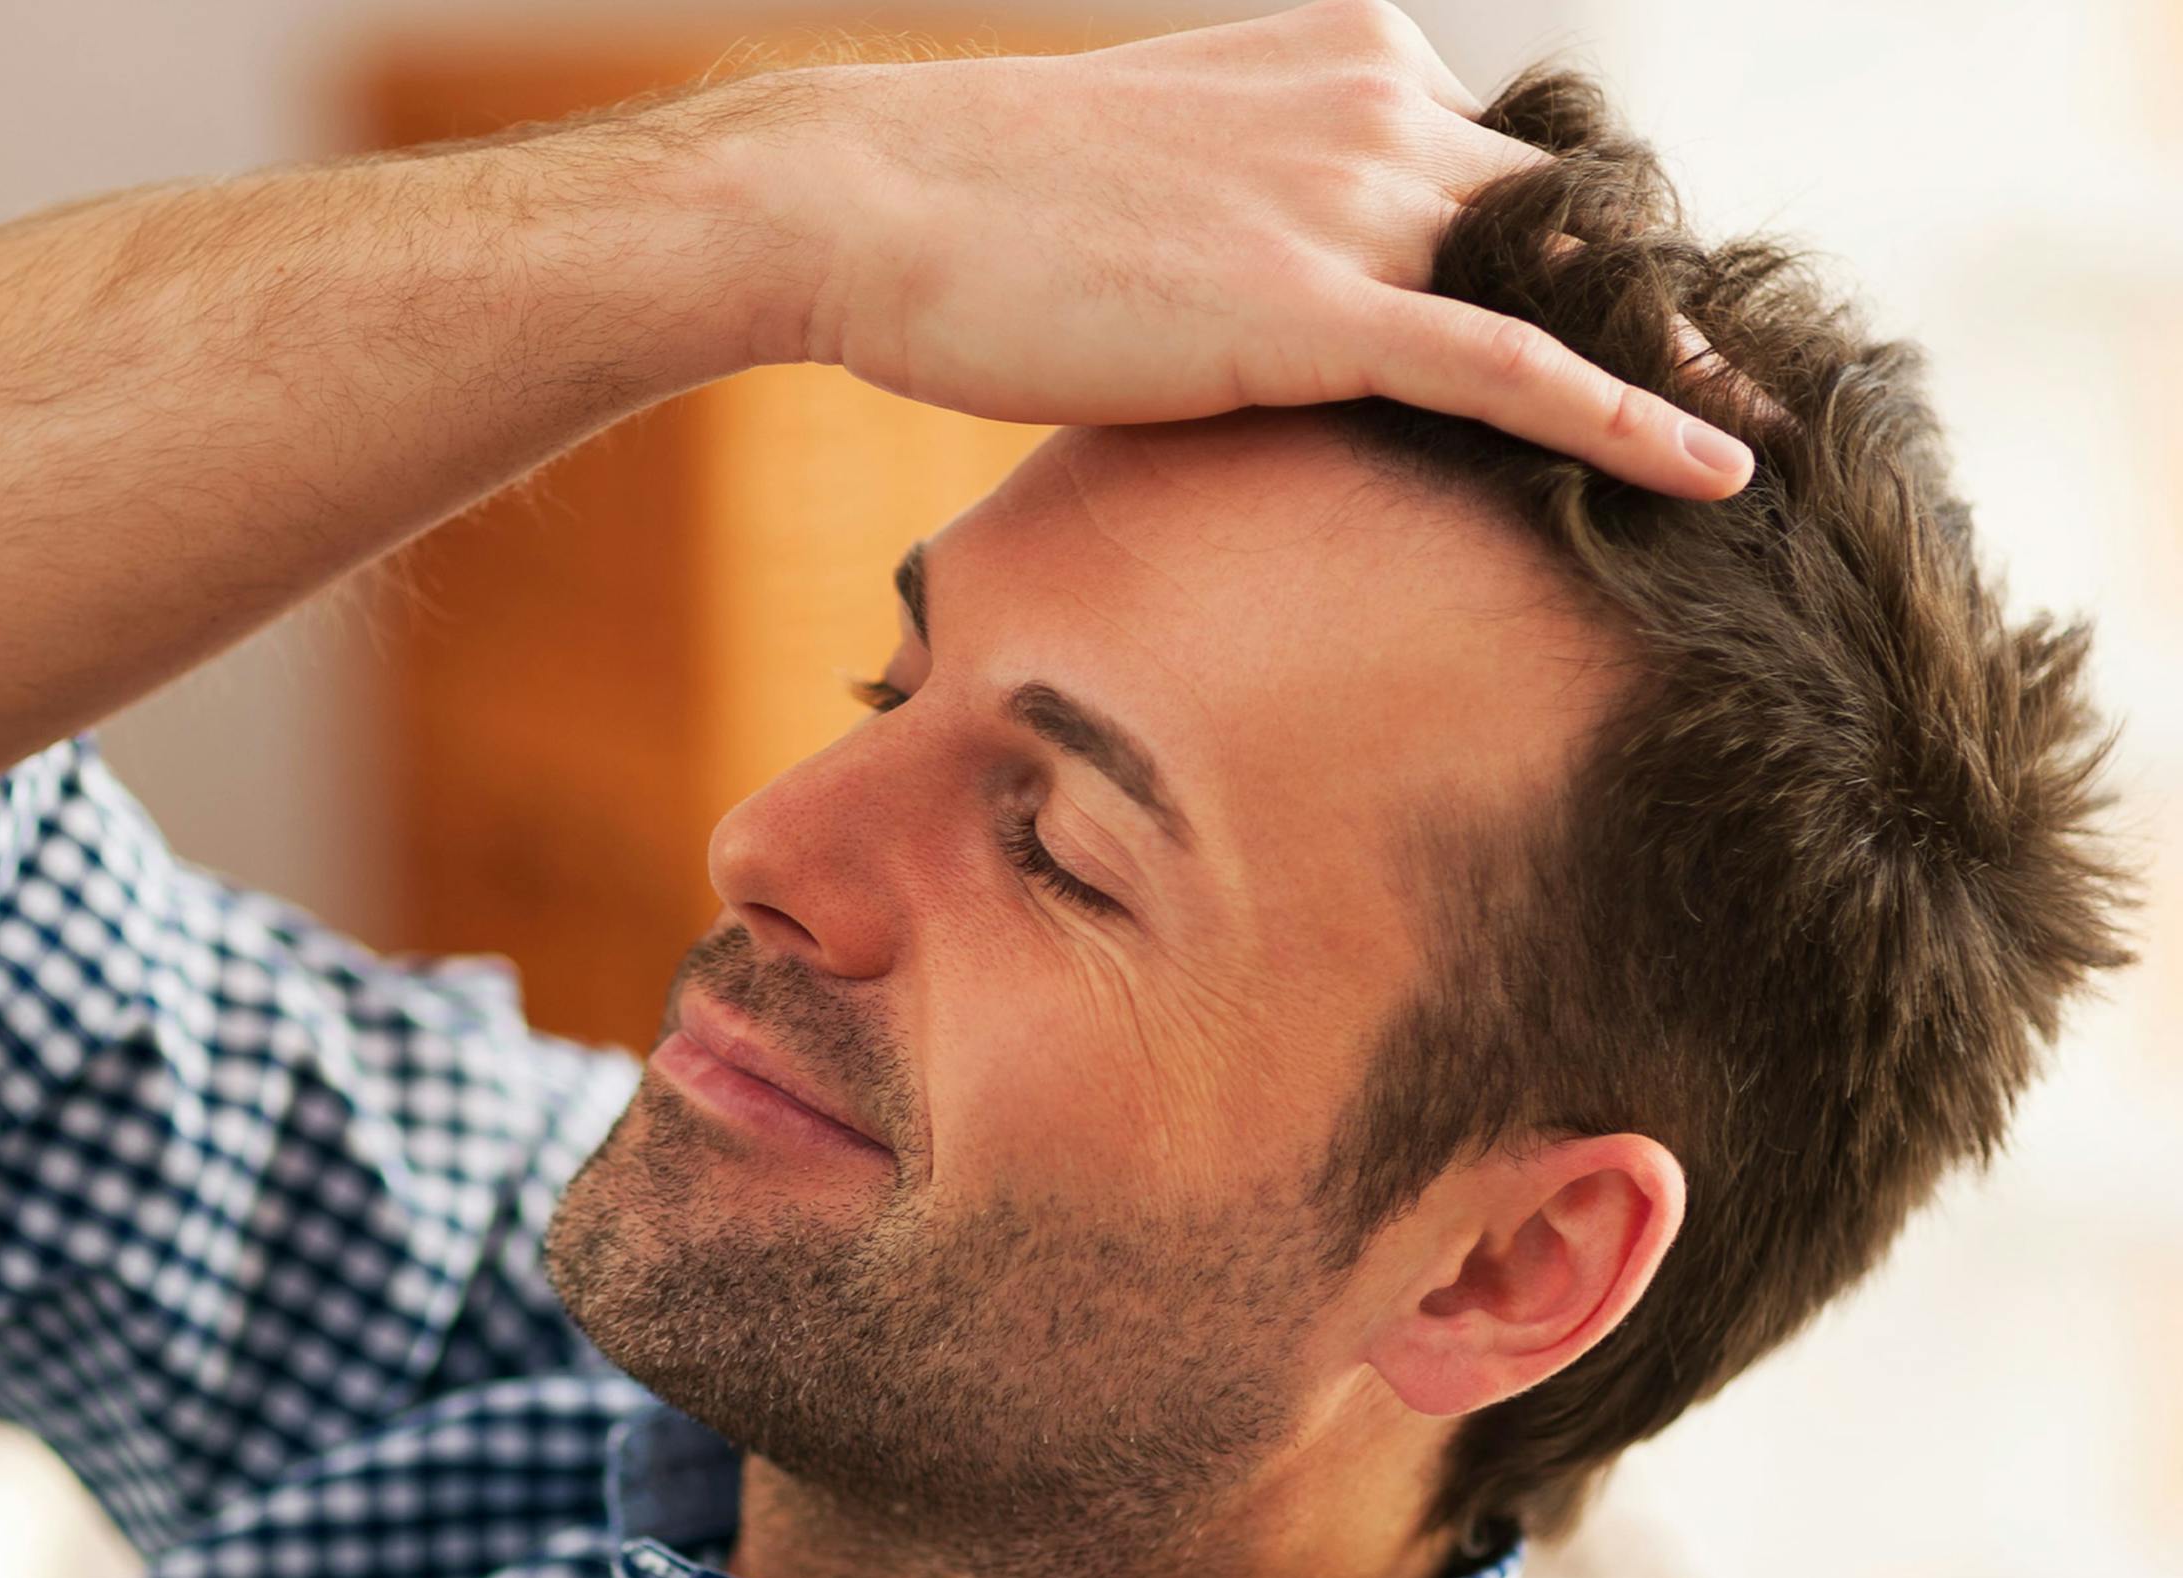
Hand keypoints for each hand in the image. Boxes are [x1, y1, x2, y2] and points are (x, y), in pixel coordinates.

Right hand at [753, 0, 1750, 497]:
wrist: (867, 201)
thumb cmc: (983, 214)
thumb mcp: (1159, 185)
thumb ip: (1264, 218)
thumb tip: (1279, 312)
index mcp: (1345, 57)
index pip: (1509, 167)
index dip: (1577, 256)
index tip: (1645, 321)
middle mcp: (1375, 102)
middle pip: (1569, 216)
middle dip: (1654, 302)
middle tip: (1742, 385)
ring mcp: (1349, 196)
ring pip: (1562, 285)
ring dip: (1667, 365)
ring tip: (1759, 439)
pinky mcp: (1311, 304)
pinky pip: (1508, 367)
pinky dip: (1624, 420)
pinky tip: (1718, 470)